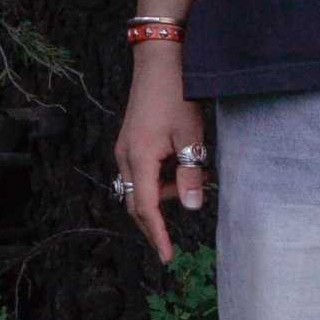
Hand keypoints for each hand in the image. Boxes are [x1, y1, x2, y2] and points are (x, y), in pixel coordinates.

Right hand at [114, 47, 209, 264]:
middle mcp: (125, 157)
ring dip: (163, 196)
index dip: (158, 235)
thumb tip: (192, 208)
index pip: (146, 209)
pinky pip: (140, 172)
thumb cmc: (176, 95)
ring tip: (194, 179)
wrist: (159, 61)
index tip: (168, 257)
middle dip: (154, 224)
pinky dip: (158, 181)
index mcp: (139, 159)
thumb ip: (190, 174)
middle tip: (172, 242)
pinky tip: (181, 167)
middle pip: (136, 204)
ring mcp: (125, 148)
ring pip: (139, 188)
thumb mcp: (190, 137)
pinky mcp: (130, 141)